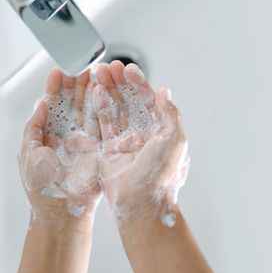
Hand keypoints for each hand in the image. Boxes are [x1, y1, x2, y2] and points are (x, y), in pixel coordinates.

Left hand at [18, 68, 102, 227]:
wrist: (62, 209)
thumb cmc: (41, 186)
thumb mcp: (28, 151)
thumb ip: (34, 126)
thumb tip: (41, 104)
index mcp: (49, 135)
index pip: (53, 105)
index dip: (55, 88)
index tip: (59, 72)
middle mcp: (68, 135)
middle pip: (73, 103)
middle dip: (75, 84)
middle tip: (79, 67)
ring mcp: (85, 139)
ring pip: (88, 109)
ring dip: (89, 91)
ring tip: (92, 73)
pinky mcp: (100, 146)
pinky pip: (101, 122)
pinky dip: (101, 106)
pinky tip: (101, 92)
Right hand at [92, 62, 189, 228]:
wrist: (141, 206)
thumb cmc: (160, 177)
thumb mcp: (174, 140)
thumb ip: (170, 113)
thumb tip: (165, 91)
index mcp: (160, 131)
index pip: (149, 100)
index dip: (139, 83)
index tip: (129, 69)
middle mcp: (143, 135)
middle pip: (130, 102)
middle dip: (121, 83)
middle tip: (110, 67)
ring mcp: (126, 142)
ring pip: (116, 110)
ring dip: (109, 91)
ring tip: (99, 74)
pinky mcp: (109, 150)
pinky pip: (103, 125)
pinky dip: (100, 108)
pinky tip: (96, 93)